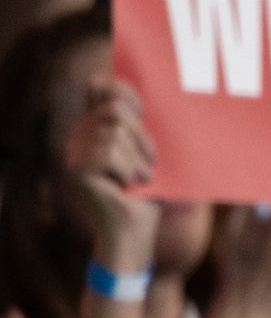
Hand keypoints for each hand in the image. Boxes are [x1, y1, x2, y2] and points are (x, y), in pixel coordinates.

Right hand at [61, 80, 160, 264]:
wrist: (135, 230)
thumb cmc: (147, 192)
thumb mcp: (147, 152)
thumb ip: (139, 123)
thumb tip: (133, 94)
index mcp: (97, 126)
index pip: (101, 87)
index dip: (123, 92)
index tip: (142, 111)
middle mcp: (79, 135)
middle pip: (114, 109)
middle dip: (141, 136)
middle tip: (150, 162)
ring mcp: (74, 152)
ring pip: (114, 134)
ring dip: (137, 160)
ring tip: (139, 179)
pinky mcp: (76, 170)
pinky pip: (109, 154)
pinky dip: (128, 171)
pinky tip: (128, 186)